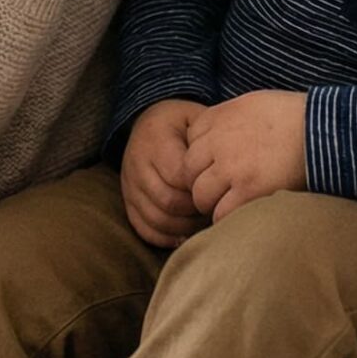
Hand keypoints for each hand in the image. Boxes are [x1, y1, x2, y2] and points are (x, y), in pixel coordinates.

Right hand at [121, 100, 209, 247]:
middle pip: (168, 201)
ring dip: (184, 226)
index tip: (219, 188)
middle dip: (195, 210)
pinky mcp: (127, 201)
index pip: (179, 175)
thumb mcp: (196, 120)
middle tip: (214, 208)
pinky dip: (165, 237)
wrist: (148, 123)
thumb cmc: (182, 124)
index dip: (201, 187)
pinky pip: (143, 228)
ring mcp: (129, 185)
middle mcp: (137, 163)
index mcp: (156, 139)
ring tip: (202, 220)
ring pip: (156, 218)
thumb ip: (210, 141)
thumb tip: (229, 171)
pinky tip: (184, 235)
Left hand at [179, 89, 307, 220]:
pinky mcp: (249, 190)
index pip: (189, 143)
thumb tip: (210, 137)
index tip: (216, 165)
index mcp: (219, 117)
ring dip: (211, 203)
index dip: (202, 158)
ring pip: (200, 195)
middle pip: (188, 171)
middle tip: (220, 190)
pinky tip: (242, 213)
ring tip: (231, 203)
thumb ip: (227, 120)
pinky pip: (221, 213)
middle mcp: (220, 141)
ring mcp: (232, 167)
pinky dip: (227, 217)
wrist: (325, 129)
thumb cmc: (294, 116)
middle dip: (200, 182)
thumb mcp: (252, 104)